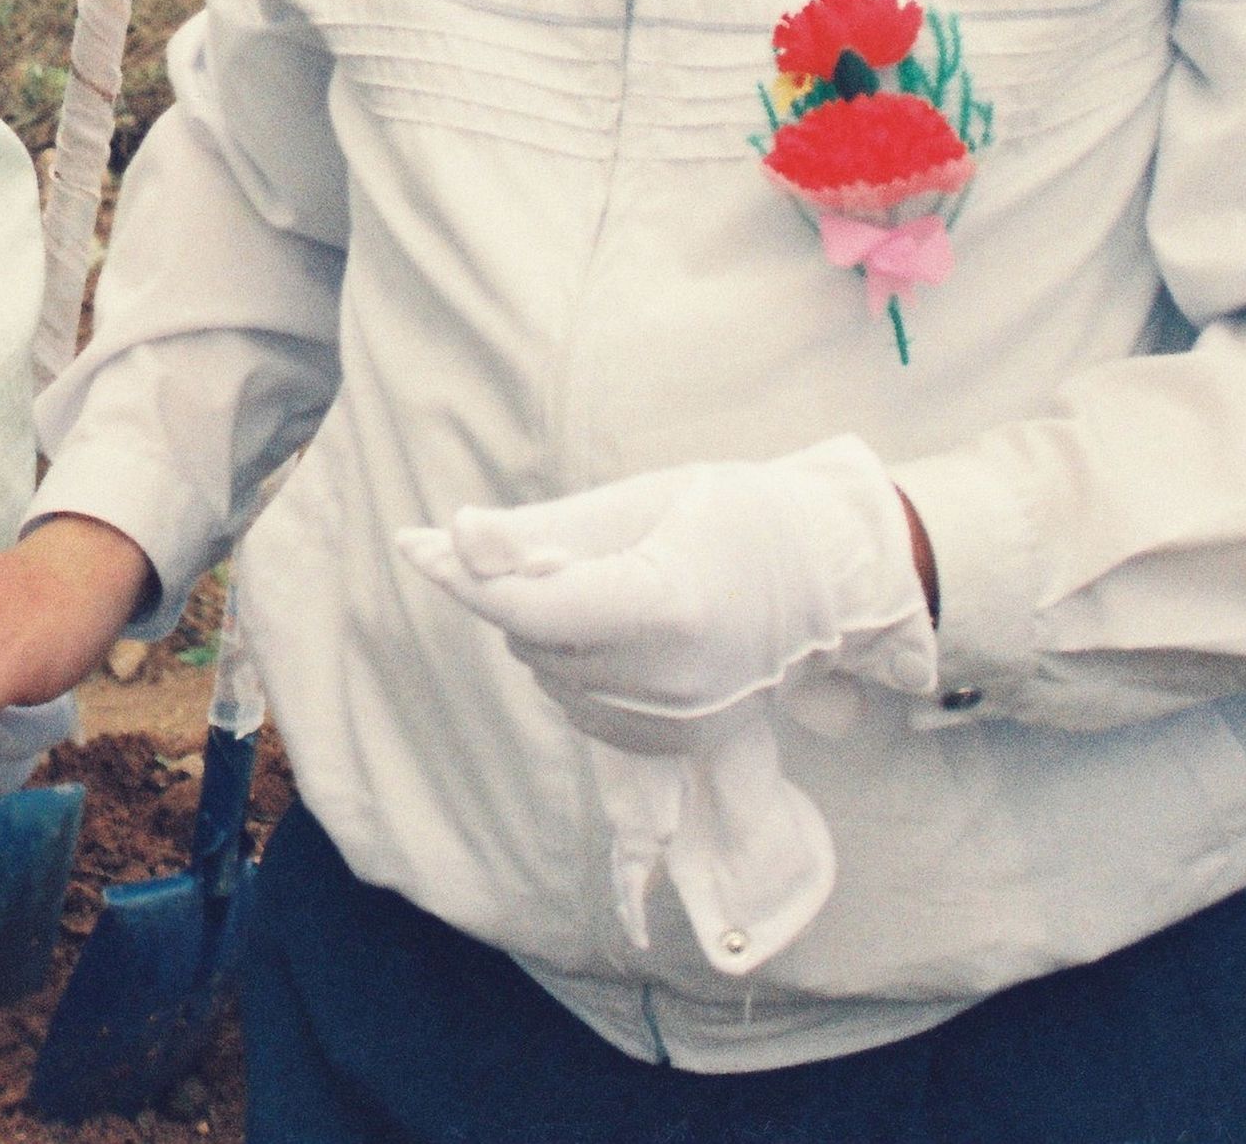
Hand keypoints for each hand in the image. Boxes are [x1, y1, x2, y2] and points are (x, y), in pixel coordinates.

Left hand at [395, 437, 933, 732]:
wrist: (832, 578)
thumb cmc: (736, 516)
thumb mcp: (638, 501)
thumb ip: (539, 531)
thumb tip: (448, 537)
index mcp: (664, 608)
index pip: (528, 607)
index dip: (465, 576)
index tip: (414, 543)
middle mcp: (669, 681)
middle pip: (531, 637)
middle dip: (523, 589)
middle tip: (574, 551)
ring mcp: (676, 723)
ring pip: (546, 672)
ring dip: (548, 628)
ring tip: (616, 587)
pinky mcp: (676, 743)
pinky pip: (578, 704)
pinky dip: (574, 664)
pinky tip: (621, 629)